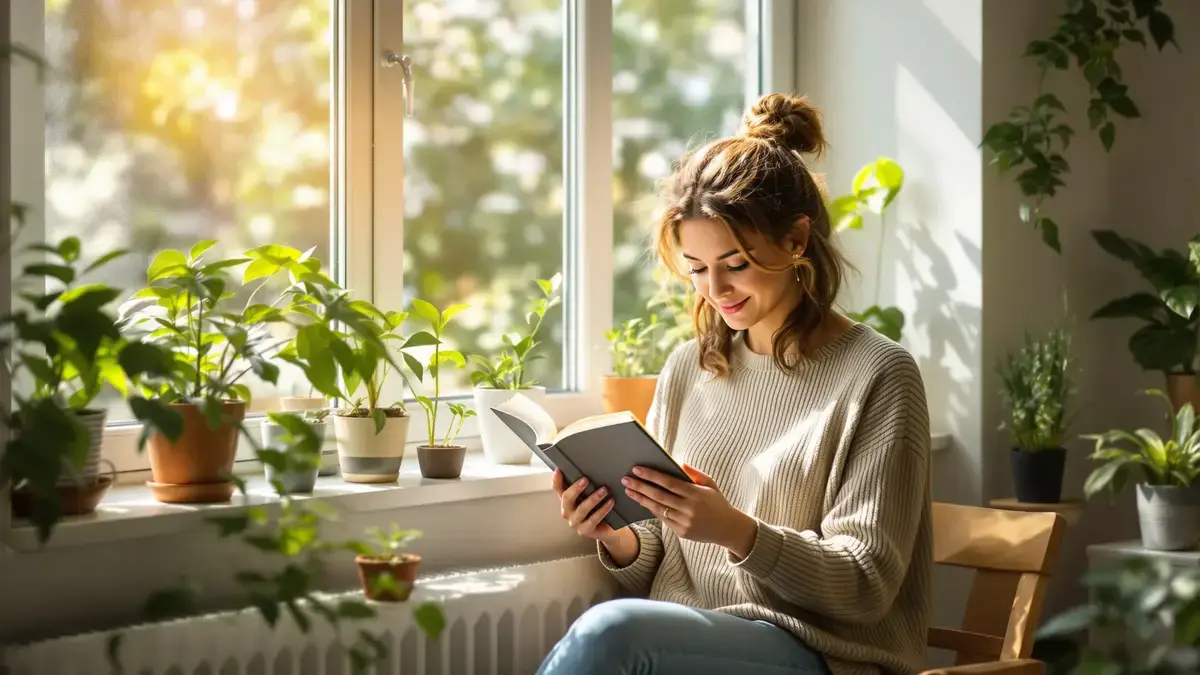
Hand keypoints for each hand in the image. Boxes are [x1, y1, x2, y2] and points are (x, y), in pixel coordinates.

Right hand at [552, 469, 617, 542]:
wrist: (606, 528)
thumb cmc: (596, 508)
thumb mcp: (589, 495)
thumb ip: (585, 485)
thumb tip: (589, 467)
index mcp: (566, 500)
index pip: (557, 489)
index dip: (556, 480)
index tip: (558, 470)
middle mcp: (567, 511)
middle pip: (566, 499)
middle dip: (575, 489)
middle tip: (585, 480)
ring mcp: (575, 522)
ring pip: (581, 509)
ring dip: (593, 499)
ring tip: (604, 490)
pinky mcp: (585, 531)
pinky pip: (593, 519)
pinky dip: (603, 510)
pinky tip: (610, 502)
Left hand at [623, 464, 757, 556]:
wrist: (728, 528)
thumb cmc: (717, 502)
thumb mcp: (710, 484)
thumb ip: (694, 474)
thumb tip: (678, 464)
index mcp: (695, 494)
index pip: (668, 482)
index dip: (651, 475)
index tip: (637, 469)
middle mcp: (688, 508)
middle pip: (658, 496)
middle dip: (640, 487)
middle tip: (625, 479)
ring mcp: (684, 522)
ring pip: (657, 509)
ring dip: (641, 499)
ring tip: (629, 491)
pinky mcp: (682, 532)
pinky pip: (663, 519)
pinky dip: (652, 510)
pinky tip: (643, 502)